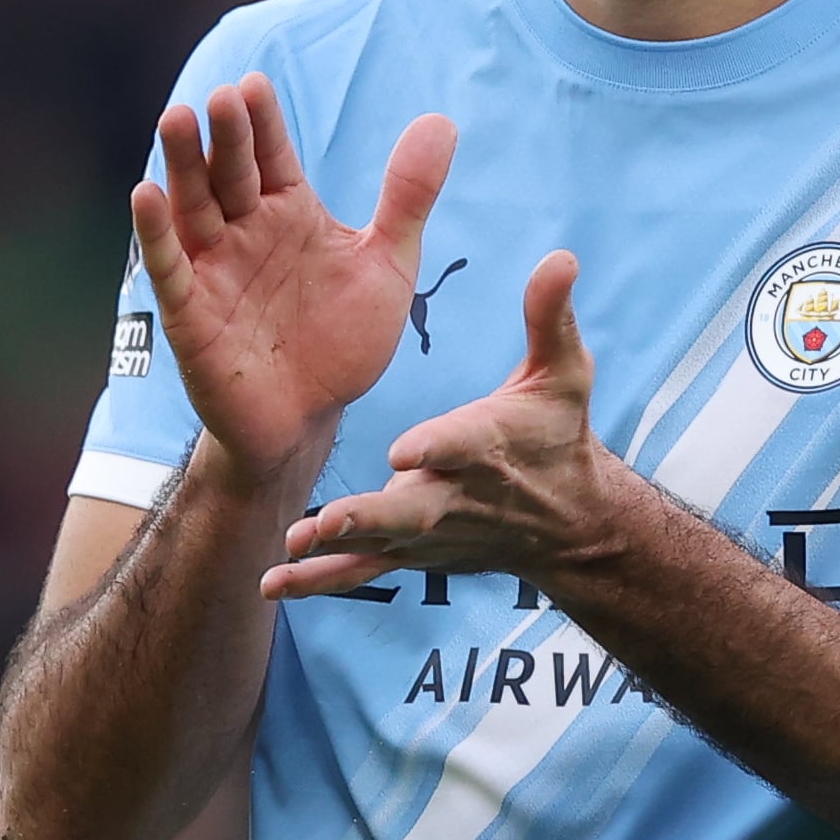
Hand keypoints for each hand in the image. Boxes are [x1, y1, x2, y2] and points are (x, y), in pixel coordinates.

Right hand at [132, 75, 455, 481]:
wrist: (310, 420)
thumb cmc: (343, 341)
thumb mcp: (387, 264)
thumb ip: (407, 196)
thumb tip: (441, 121)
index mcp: (289, 213)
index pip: (272, 156)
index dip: (262, 122)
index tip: (254, 84)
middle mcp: (244, 232)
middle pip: (229, 173)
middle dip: (224, 136)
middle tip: (219, 97)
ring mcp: (213, 270)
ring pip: (193, 208)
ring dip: (182, 166)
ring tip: (175, 119)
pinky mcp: (190, 313)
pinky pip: (170, 268)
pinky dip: (156, 233)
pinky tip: (146, 194)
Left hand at [265, 251, 640, 598]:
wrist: (569, 525)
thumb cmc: (559, 436)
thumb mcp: (565, 374)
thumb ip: (550, 317)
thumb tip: (560, 256)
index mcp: (488, 446)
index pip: (460, 446)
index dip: (436, 448)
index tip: (406, 450)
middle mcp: (455, 495)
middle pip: (412, 509)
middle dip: (370, 516)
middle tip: (328, 520)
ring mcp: (429, 532)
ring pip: (379, 544)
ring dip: (334, 549)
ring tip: (290, 549)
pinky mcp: (410, 554)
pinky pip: (361, 570)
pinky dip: (319, 580)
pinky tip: (271, 583)